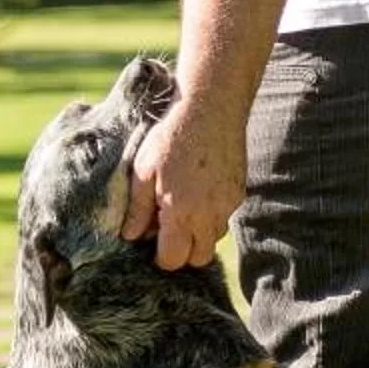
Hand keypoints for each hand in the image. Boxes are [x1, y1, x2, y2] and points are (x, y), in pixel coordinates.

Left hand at [123, 98, 245, 270]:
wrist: (211, 108)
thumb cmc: (172, 137)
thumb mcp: (143, 171)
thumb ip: (138, 209)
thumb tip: (130, 236)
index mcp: (180, 211)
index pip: (173, 259)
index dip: (160, 257)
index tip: (152, 244)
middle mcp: (208, 214)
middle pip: (198, 257)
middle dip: (182, 252)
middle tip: (166, 229)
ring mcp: (227, 204)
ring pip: (213, 238)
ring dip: (198, 234)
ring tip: (182, 208)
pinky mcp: (238, 192)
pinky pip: (225, 217)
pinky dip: (211, 214)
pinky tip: (198, 191)